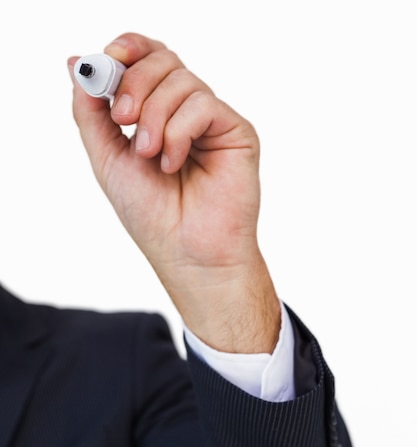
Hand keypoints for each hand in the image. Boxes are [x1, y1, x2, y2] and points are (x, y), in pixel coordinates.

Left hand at [69, 32, 279, 352]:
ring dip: (155, 117)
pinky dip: (179, 132)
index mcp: (158, 114)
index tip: (106, 60)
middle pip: (163, 61)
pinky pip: (203, 105)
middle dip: (134, 84)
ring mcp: (212, 122)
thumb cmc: (152, 215)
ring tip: (149, 156)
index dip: (128, 49)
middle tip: (122, 119)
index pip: (147, 59)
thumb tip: (76, 62)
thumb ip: (91, 112)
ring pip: (182, 81)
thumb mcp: (107, 157)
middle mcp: (186, 113)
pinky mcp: (237, 132)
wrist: (186, 252)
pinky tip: (174, 162)